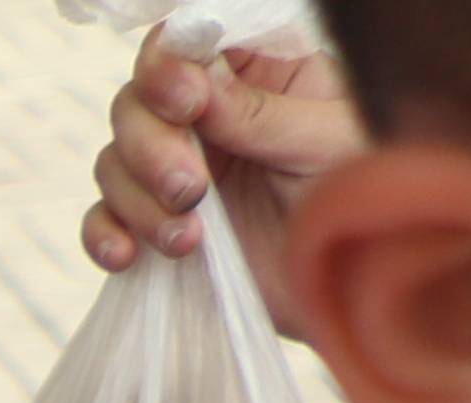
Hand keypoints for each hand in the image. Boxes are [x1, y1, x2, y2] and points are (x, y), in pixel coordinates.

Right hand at [91, 29, 360, 313]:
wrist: (354, 288)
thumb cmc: (366, 200)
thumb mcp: (324, 142)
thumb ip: (259, 113)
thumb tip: (197, 84)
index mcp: (261, 75)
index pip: (191, 46)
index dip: (167, 66)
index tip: (185, 102)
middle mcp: (212, 116)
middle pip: (136, 103)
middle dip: (150, 146)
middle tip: (190, 189)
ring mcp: (181, 170)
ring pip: (114, 161)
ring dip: (138, 200)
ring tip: (187, 239)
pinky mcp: (159, 224)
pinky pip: (104, 218)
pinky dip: (105, 235)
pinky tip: (127, 256)